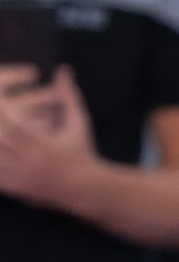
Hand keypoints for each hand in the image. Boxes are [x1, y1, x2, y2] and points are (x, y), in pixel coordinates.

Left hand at [0, 66, 97, 209]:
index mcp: (39, 145)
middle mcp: (25, 162)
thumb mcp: (78, 123)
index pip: (9, 127)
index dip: (1, 113)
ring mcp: (18, 177)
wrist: (88, 191)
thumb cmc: (82, 152)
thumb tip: (64, 70)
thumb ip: (67, 96)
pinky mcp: (14, 189)